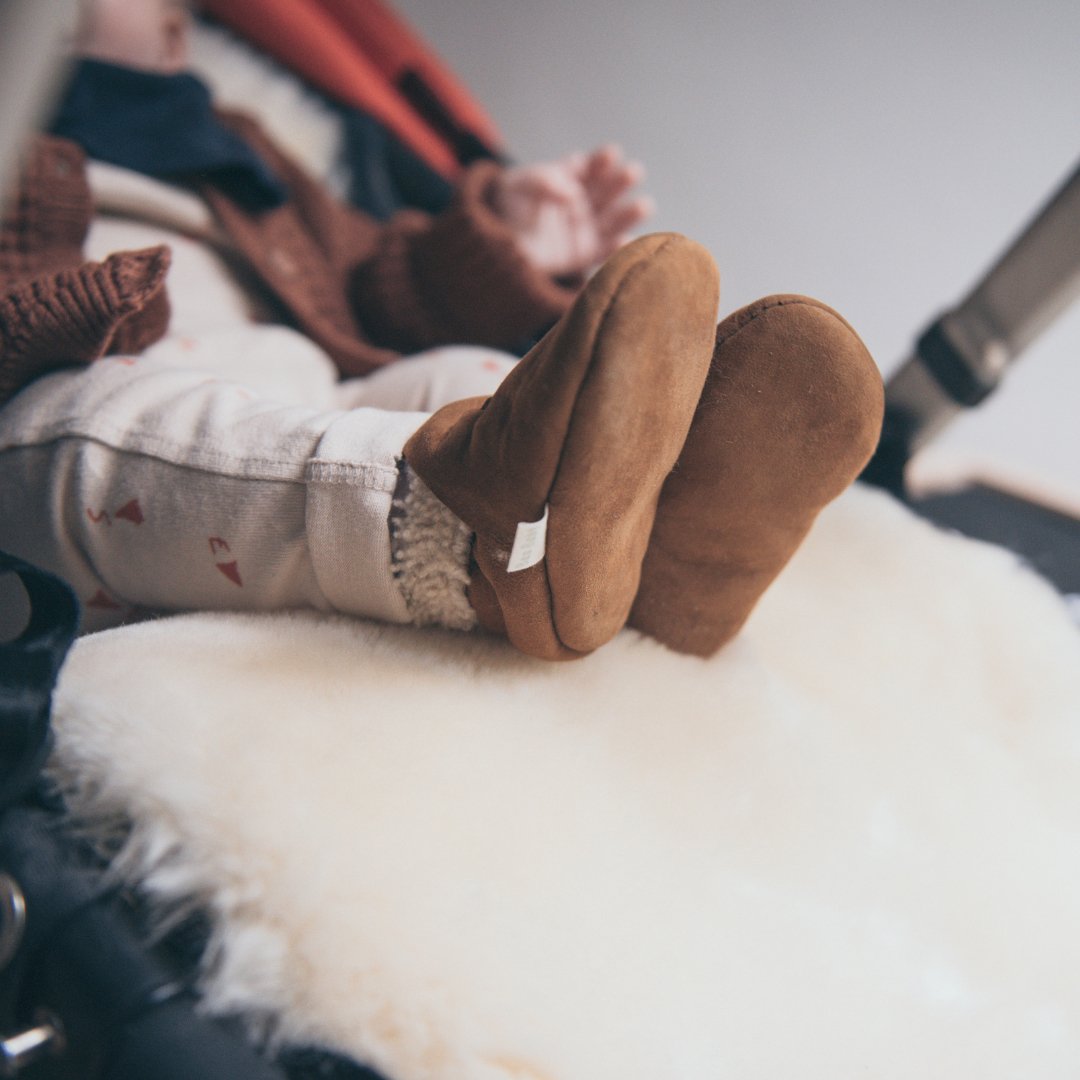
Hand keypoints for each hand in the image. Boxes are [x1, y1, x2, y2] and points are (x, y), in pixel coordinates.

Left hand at [492, 145, 653, 277]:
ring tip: (644, 206)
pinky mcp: (584, 254)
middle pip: (606, 190)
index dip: (600, 160)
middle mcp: (582, 201)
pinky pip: (603, 252)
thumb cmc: (509, 207)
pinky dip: (617, 249)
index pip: (588, 166)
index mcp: (568, 178)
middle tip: (632, 173)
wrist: (498, 244)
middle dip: (620, 181)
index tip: (611, 154)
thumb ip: (541, 182)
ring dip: (628, 214)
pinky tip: (626, 242)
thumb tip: (572, 193)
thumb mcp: (518, 186)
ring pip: (612, 220)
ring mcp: (585, 228)